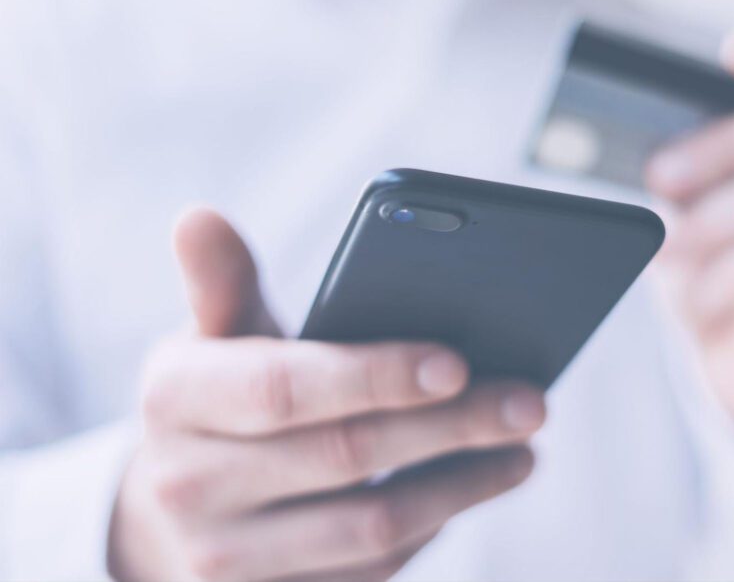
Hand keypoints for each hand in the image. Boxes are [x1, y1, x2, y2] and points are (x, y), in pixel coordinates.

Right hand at [108, 209, 544, 581]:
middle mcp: (189, 485)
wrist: (173, 511)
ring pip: (372, 527)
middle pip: (346, 456)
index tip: (457, 361)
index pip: (285, 387)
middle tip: (531, 400)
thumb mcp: (212, 337)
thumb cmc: (219, 398)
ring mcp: (229, 560)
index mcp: (176, 397)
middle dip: (452, 426)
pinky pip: (374, 567)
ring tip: (523, 446)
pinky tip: (478, 483)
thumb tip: (199, 216)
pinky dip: (436, 524)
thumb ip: (222, 281)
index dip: (375, 374)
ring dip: (462, 485)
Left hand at [645, 33, 733, 442]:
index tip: (731, 54)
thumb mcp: (686, 211)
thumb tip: (644, 160)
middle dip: (723, 149)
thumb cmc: (710, 265)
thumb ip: (678, 173)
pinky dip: (729, 277)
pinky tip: (696, 298)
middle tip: (658, 179)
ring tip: (664, 250)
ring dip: (715, 221)